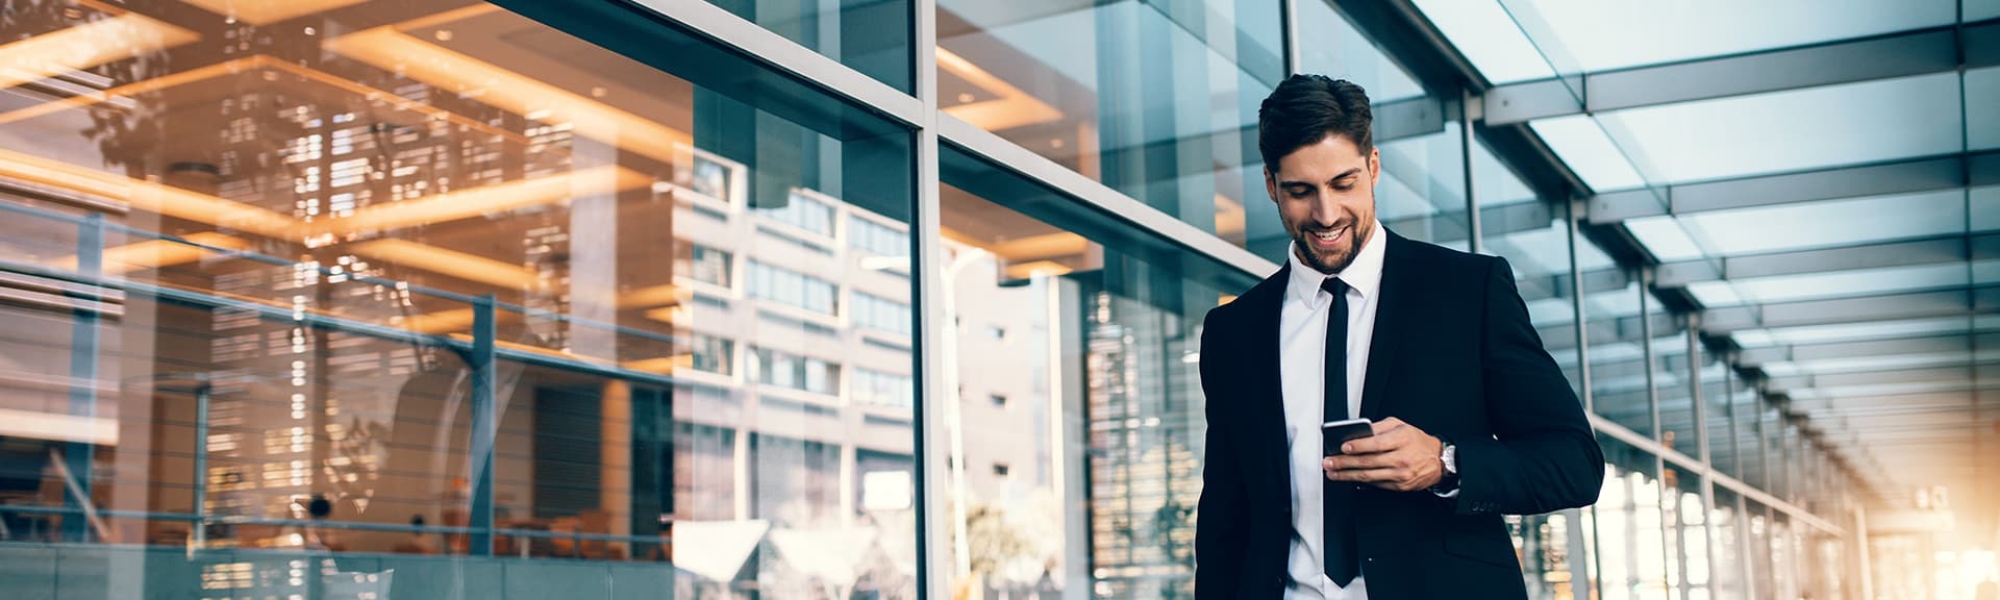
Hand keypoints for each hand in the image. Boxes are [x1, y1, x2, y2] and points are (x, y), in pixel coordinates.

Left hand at [1322, 418, 1442, 491]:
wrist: (1438, 461)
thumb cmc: (1417, 441)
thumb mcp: (1400, 426)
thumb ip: (1379, 427)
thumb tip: (1357, 432)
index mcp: (1402, 440)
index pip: (1377, 443)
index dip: (1359, 446)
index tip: (1343, 447)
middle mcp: (1402, 458)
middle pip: (1368, 462)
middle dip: (1345, 463)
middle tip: (1329, 462)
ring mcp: (1400, 474)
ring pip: (1369, 476)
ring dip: (1347, 475)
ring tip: (1333, 473)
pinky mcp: (1399, 486)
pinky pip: (1376, 484)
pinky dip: (1360, 481)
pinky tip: (1349, 478)